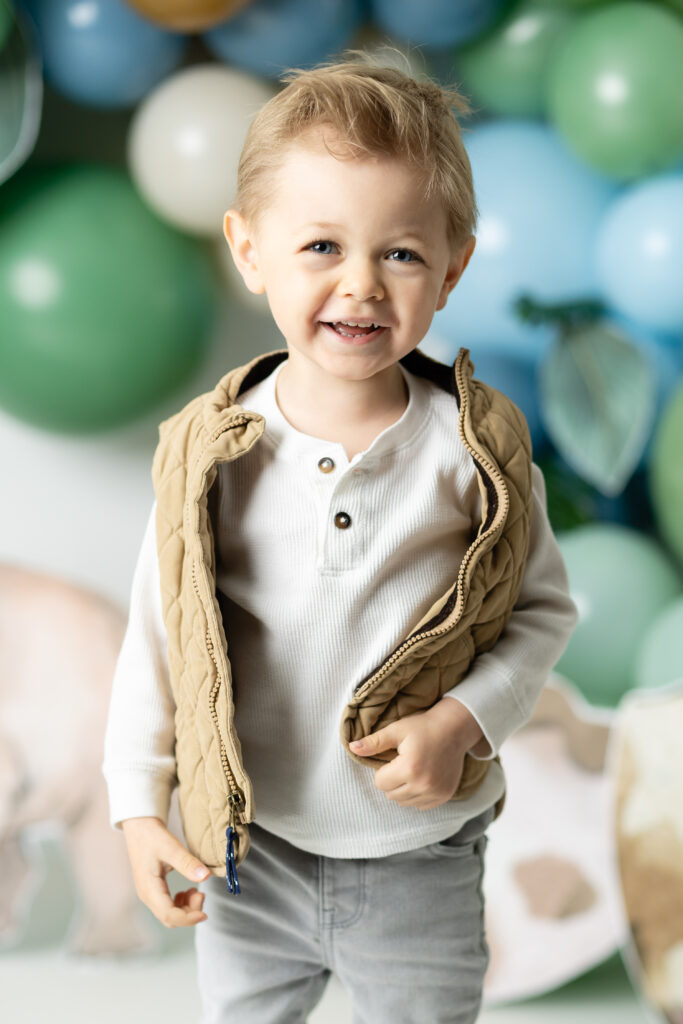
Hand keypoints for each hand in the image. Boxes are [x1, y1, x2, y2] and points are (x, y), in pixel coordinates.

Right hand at [121, 816, 210, 927]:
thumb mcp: (171, 848)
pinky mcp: (154, 890)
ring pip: (170, 914)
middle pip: (170, 919)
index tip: (205, 913)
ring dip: (186, 908)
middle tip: (201, 894)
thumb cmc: (151, 836)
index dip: (188, 919)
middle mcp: (148, 896)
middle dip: (189, 913)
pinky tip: (188, 890)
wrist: (139, 827)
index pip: (168, 915)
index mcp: (149, 889)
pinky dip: (182, 903)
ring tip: (196, 891)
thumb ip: (187, 863)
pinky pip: (169, 906)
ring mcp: (150, 894)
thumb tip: (206, 877)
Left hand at [349, 698, 487, 809]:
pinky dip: (417, 794)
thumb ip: (374, 742)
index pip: (380, 783)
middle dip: (392, 780)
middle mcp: (423, 785)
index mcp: (409, 768)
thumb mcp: (397, 730)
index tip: (394, 757)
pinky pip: (421, 805)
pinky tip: (423, 777)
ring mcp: (435, 793)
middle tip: (403, 762)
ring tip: (413, 769)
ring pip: (404, 802)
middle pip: (391, 795)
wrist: (455, 729)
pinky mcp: (444, 796)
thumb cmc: (423, 727)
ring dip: (403, 789)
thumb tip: (352, 748)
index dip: (383, 770)